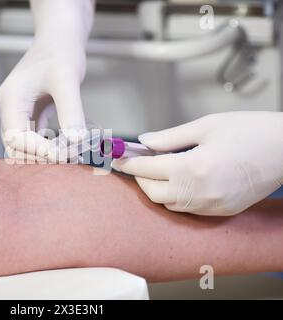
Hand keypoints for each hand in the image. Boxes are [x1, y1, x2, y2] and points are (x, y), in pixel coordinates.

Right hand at [0, 0, 94, 160]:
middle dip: (40, 156)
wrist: (59, 38)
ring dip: (44, 154)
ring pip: (23, 146)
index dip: (38, 150)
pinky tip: (65, 146)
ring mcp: (16, 113)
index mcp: (10, 99)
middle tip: (69, 158)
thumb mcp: (67, 80)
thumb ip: (71, 111)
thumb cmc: (61, 53)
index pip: (15, 136)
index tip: (63, 155)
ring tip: (70, 154)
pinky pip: (33, 139)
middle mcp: (8, 108)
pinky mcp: (27, 115)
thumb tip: (76, 142)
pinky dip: (47, 146)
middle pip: (15, 146)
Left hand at [111, 112, 282, 215]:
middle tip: (136, 163)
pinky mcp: (222, 211)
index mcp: (194, 167)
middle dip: (139, 178)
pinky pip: (188, 209)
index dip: (128, 163)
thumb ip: (170, 137)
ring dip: (156, 189)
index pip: (148, 168)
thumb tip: (145, 141)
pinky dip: (176, 197)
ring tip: (156, 170)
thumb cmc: (250, 131)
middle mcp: (201, 192)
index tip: (116, 158)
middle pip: (153, 193)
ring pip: (169, 204)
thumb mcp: (206, 126)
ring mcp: (212, 205)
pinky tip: (177, 182)